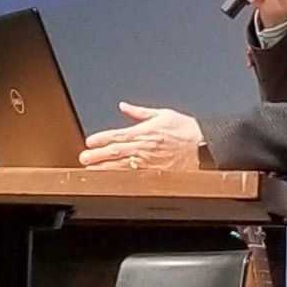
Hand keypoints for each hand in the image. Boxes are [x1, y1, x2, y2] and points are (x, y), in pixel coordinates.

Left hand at [80, 103, 207, 171]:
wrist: (203, 146)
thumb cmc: (186, 130)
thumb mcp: (163, 114)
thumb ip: (140, 112)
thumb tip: (124, 106)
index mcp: (144, 132)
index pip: (117, 135)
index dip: (102, 138)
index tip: (89, 142)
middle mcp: (144, 148)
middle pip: (116, 152)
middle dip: (97, 156)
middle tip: (83, 159)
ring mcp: (149, 162)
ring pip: (122, 166)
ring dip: (105, 168)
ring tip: (91, 171)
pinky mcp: (155, 173)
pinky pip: (134, 176)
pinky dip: (121, 178)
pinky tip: (112, 180)